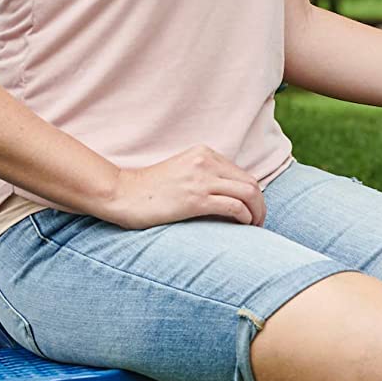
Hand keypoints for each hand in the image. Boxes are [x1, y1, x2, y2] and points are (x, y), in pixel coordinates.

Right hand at [107, 145, 267, 229]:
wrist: (120, 194)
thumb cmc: (149, 190)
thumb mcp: (183, 173)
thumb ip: (205, 177)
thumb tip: (231, 196)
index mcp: (204, 154)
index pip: (242, 174)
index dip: (253, 195)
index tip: (253, 211)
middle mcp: (206, 162)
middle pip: (250, 184)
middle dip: (260, 205)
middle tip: (258, 222)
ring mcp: (201, 180)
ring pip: (248, 194)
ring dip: (257, 213)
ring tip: (254, 227)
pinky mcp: (196, 199)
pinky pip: (235, 207)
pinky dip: (245, 217)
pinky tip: (243, 225)